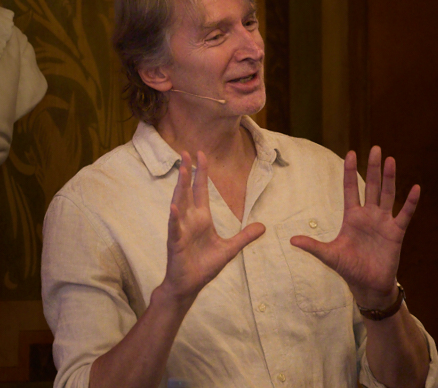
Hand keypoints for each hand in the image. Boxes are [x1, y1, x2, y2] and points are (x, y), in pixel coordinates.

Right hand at [161, 151, 265, 305]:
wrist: (189, 285)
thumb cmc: (204, 266)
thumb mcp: (229, 249)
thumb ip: (245, 237)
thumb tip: (263, 226)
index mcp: (201, 219)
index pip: (201, 191)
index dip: (201, 173)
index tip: (201, 154)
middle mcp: (190, 220)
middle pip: (188, 190)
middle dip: (188, 172)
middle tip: (186, 152)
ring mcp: (181, 229)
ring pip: (180, 203)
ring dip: (180, 186)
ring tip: (182, 169)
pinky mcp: (176, 242)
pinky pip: (175, 228)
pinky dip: (175, 218)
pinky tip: (174, 206)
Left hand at [290, 147, 419, 306]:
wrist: (368, 285)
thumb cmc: (349, 268)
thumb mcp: (329, 255)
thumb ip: (313, 246)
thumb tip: (291, 240)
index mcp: (352, 217)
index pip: (350, 188)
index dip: (350, 171)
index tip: (350, 153)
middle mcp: (369, 215)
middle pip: (371, 186)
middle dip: (372, 168)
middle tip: (375, 148)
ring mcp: (383, 222)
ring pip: (387, 195)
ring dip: (389, 178)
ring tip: (391, 160)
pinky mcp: (396, 233)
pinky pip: (405, 214)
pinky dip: (411, 202)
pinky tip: (416, 188)